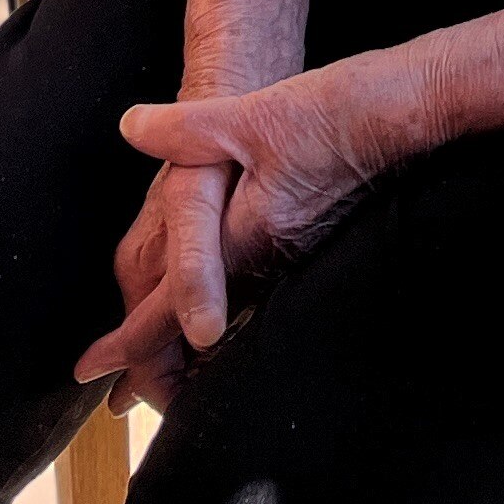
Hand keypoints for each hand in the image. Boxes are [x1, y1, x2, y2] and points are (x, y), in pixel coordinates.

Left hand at [70, 51, 433, 400]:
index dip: (127, 344)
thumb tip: (132, 127)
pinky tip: (223, 313)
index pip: (174, 309)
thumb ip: (187, 128)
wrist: (413, 109)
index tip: (90, 372)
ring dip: (192, 347)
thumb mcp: (252, 113)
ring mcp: (297, 256)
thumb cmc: (339, 111)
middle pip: (203, 334)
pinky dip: (228, 313)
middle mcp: (272, 260)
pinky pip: (260, 295)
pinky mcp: (315, 242)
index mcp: (246, 237)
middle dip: (158, 367)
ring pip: (233, 319)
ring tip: (160, 372)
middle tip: (116, 394)